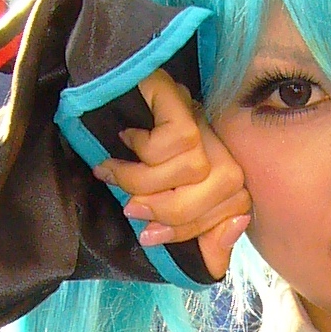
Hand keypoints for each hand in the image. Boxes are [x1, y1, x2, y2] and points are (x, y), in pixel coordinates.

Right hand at [90, 67, 251, 281]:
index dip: (194, 231)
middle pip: (227, 190)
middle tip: (130, 210)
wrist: (93, 95)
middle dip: (171, 213)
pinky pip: (182, 139)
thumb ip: (198, 232)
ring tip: (115, 173)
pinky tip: (127, 139)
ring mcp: (202, 115)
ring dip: (147, 181)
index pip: (237, 209)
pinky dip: (146, 149)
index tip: (149, 236)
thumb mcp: (154, 203)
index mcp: (219, 169)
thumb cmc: (119, 156)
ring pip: (198, 168)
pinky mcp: (182, 95)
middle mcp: (220, 140)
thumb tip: (234, 228)